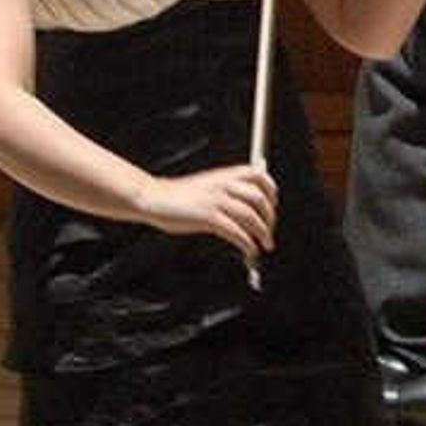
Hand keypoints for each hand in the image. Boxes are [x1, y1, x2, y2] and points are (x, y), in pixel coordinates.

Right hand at [140, 161, 276, 253]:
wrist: (152, 197)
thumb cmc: (178, 195)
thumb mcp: (207, 184)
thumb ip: (228, 189)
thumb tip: (250, 204)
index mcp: (224, 175)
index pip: (259, 176)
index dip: (271, 191)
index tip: (273, 206)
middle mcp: (223, 185)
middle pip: (260, 199)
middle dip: (270, 218)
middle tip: (269, 232)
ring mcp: (216, 200)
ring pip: (251, 217)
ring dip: (263, 233)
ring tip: (264, 244)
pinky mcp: (208, 217)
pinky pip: (236, 232)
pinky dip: (247, 243)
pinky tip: (249, 250)